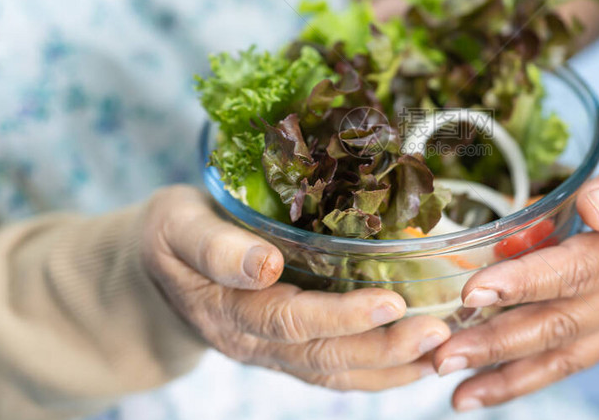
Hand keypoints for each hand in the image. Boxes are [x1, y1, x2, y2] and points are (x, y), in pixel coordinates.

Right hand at [142, 185, 449, 389]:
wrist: (154, 275)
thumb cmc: (169, 236)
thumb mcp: (176, 225)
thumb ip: (213, 246)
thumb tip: (265, 265)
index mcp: (227, 307)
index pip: (291, 320)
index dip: (341, 316)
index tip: (391, 301)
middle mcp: (253, 341)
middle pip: (324, 355)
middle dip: (384, 347)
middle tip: (439, 330)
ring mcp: (272, 353)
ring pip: (336, 372)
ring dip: (393, 365)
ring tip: (444, 348)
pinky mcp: (288, 352)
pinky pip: (336, 373)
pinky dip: (381, 373)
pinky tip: (420, 362)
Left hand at [433, 122, 598, 409]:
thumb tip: (594, 206)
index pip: (580, 269)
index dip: (526, 281)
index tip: (475, 291)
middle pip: (562, 322)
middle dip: (498, 341)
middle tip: (440, 353)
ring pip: (566, 352)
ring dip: (508, 372)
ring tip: (455, 388)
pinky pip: (579, 357)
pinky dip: (534, 377)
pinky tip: (493, 388)